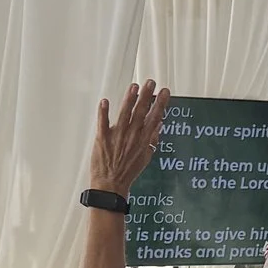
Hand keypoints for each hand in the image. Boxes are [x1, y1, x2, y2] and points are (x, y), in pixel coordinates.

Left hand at [88, 81, 170, 198]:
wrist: (111, 185)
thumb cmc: (128, 172)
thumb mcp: (146, 157)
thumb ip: (152, 140)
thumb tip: (158, 125)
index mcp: (143, 140)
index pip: (154, 118)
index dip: (160, 104)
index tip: (165, 92)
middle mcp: (132, 136)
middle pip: (140, 112)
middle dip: (147, 96)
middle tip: (151, 83)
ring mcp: (117, 136)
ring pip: (124, 114)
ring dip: (129, 100)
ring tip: (134, 87)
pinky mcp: (103, 138)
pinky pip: (103, 123)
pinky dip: (103, 112)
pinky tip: (105, 101)